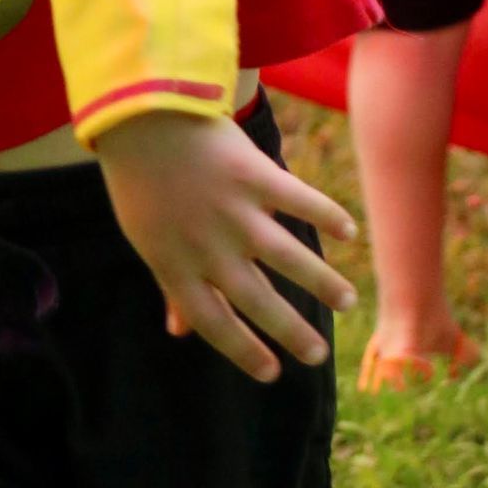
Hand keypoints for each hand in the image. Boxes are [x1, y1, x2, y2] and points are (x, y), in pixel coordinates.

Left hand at [94, 111, 357, 381]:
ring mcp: (234, 211)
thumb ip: (170, 285)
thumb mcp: (147, 238)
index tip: (272, 373)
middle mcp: (208, 246)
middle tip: (318, 355)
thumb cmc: (143, 182)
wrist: (139, 113)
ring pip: (289, 258)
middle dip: (291, 332)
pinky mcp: (253, 174)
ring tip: (347, 302)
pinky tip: (348, 232)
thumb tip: (178, 333)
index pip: (214, 323)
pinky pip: (299, 200)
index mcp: (175, 265)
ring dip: (322, 283)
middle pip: (257, 300)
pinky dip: (327, 215)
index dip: (244, 352)